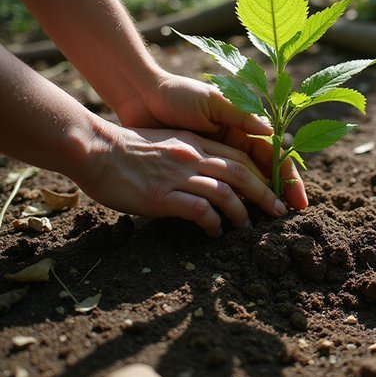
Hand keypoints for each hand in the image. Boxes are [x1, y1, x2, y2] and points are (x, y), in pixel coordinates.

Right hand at [81, 122, 292, 237]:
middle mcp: (192, 156)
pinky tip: (214, 233)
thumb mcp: (167, 142)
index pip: (240, 156)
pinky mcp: (163, 195)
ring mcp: (179, 175)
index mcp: (195, 142)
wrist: (95, 150)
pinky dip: (213, 224)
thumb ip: (189, 154)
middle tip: (278, 212)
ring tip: (246, 228)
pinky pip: (200, 211)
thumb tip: (207, 173)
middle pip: (242, 173)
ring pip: (226, 193)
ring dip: (242, 213)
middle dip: (265, 194)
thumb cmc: (126, 149)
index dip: (262, 173)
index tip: (274, 190)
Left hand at [115, 71, 307, 211]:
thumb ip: (241, 115)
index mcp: (241, 126)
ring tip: (264, 221)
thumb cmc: (177, 93)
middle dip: (277, 193)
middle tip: (286, 216)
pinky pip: (215, 189)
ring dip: (254, 201)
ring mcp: (213, 157)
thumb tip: (271, 133)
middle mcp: (231, 144)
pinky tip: (233, 216)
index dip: (287, 176)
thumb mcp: (212, 100)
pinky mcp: (192, 169)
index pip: (273, 155)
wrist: (139, 98)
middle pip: (262, 173)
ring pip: (241, 184)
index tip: (297, 199)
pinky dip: (227, 202)